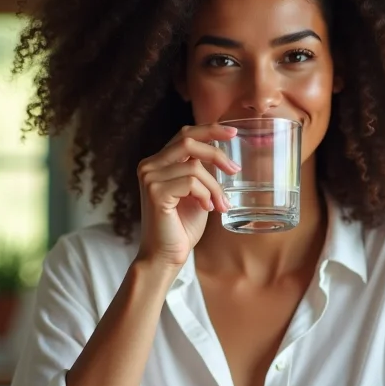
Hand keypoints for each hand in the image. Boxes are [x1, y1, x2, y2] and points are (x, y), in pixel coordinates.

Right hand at [135, 124, 238, 266]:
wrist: (166, 256)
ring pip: (195, 167)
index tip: (233, 132)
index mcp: (157, 163)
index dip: (209, 130)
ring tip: (220, 205)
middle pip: (188, 141)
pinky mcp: (155, 192)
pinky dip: (205, 195)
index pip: (183, 135)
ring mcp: (150, 177)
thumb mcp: (196, 193)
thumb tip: (223, 156)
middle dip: (216, 152)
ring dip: (215, 187)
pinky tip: (207, 209)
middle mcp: (149, 166)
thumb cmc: (181, 227)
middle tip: (235, 169)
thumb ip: (201, 172)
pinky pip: (192, 183)